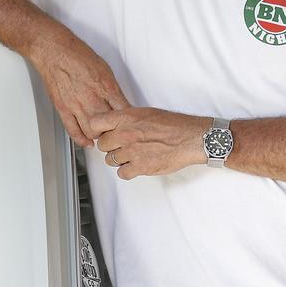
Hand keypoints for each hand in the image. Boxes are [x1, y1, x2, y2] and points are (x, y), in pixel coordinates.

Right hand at [30, 28, 129, 146]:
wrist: (54, 51)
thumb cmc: (78, 55)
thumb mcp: (104, 69)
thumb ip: (112, 88)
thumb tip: (120, 102)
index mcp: (106, 87)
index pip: (124, 111)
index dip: (129, 121)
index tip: (130, 124)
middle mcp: (93, 98)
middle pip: (110, 125)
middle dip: (115, 131)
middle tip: (118, 133)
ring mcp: (77, 105)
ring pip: (93, 132)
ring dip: (100, 136)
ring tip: (104, 136)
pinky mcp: (63, 109)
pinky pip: (74, 130)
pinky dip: (82, 140)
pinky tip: (87, 142)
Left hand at [93, 107, 209, 178]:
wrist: (190, 138)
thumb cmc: (173, 125)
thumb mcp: (146, 113)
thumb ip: (127, 119)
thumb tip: (114, 124)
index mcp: (126, 118)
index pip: (95, 123)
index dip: (98, 129)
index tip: (102, 132)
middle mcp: (126, 134)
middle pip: (102, 144)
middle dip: (110, 146)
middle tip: (121, 145)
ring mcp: (132, 152)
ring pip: (110, 160)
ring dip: (119, 159)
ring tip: (132, 154)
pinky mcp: (140, 167)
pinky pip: (122, 173)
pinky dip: (127, 171)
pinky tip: (136, 165)